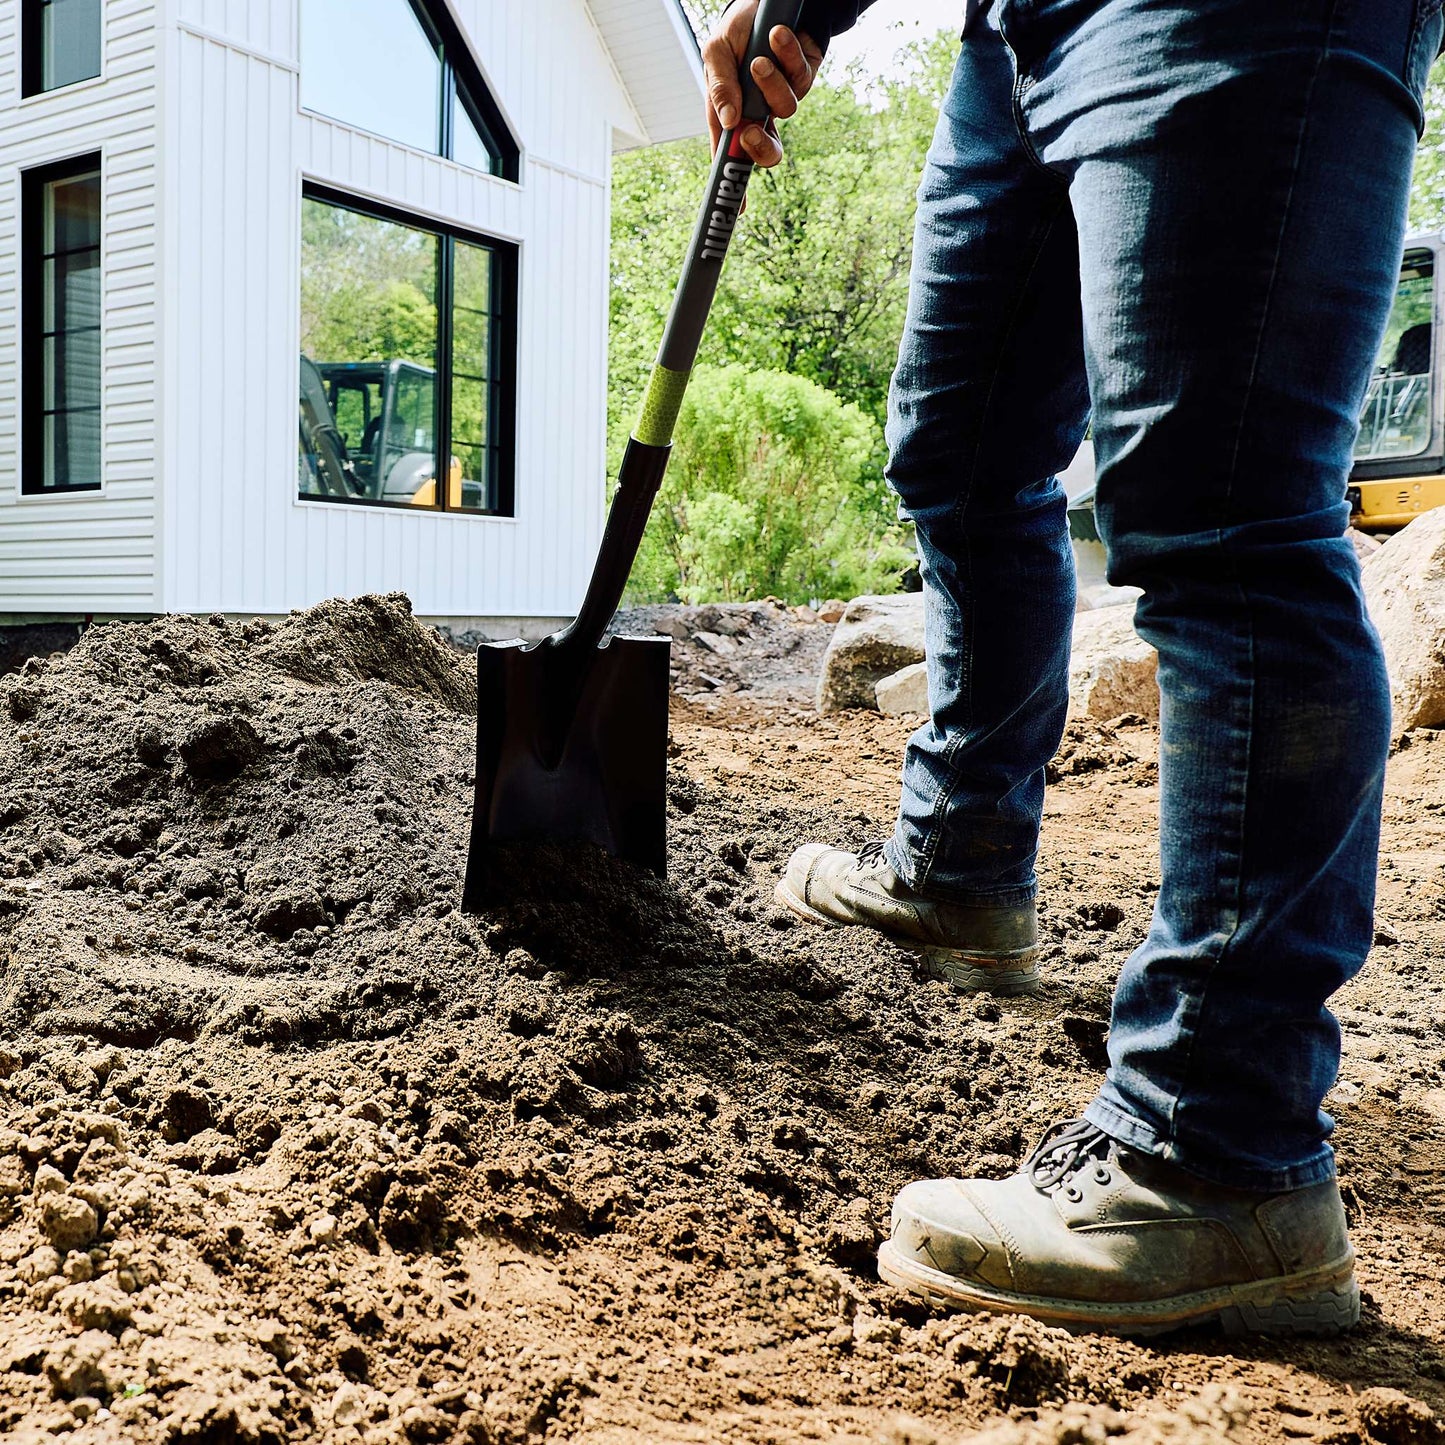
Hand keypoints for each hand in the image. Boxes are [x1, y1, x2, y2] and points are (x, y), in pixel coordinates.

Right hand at [703, 0, 823, 166]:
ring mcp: (783, 96)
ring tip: (759, 59)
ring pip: (785, 111)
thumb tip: (728, 122)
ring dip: (770, 84)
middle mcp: (759, 111)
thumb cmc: (738, 29)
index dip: (737, 182)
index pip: (733, 155)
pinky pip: (800, 78)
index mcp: (732, 113)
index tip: (738, 208)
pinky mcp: (804, 76)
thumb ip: (719, 87)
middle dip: (761, 148)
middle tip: (751, 133)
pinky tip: (778, 35)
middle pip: (769, 152)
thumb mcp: (716, 52)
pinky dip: (786, 55)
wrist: (767, 0)